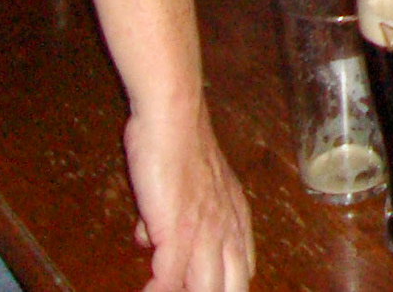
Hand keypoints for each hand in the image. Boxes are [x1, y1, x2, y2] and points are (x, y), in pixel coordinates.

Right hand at [124, 102, 252, 291]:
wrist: (174, 118)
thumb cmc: (179, 143)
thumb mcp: (188, 185)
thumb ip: (175, 215)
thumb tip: (149, 237)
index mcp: (236, 217)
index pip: (243, 269)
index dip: (224, 286)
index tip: (203, 288)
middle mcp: (228, 229)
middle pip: (233, 286)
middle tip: (180, 290)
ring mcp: (205, 232)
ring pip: (205, 289)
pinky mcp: (178, 231)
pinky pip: (168, 279)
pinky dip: (158, 291)